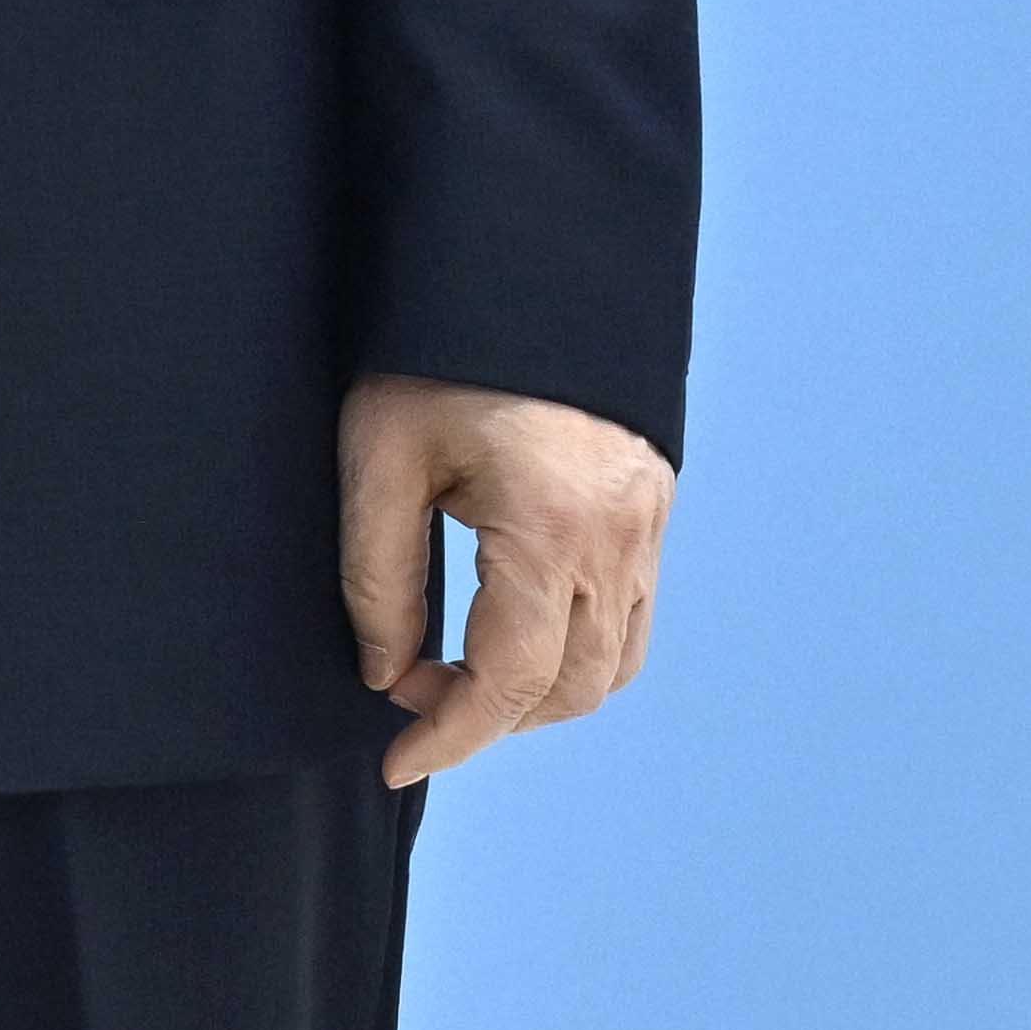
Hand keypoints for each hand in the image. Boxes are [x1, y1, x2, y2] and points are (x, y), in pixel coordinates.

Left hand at [338, 374, 671, 788]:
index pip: (512, 681)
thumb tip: (386, 674)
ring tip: (454, 670)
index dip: (453, 735)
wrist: (521, 266)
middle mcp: (616, 541)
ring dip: (538, 693)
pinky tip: (513, 632)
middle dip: (489, 717)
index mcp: (552, 530)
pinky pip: (632, 619)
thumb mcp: (380, 456)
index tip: (397, 763)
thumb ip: (379, 576)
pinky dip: (577, 653)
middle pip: (569, 688)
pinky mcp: (651, 510)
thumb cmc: (437, 354)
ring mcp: (646, 528)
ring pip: (611, 664)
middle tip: (409, 690)